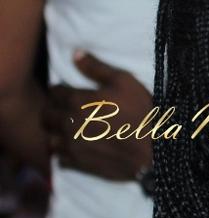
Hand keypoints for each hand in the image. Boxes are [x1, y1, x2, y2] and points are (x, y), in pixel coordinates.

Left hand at [42, 52, 152, 180]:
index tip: (71, 93)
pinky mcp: (78, 164)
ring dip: (57, 133)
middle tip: (69, 111)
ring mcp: (71, 146)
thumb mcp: (125, 82)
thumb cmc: (143, 113)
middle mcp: (68, 123)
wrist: (154, 151)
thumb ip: (97, 68)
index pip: (54, 91)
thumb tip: (75, 54)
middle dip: (54, 110)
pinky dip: (65, 153)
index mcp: (77, 101)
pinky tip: (79, 148)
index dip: (62, 90)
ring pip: (50, 138)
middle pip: (46, 115)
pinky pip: (60, 159)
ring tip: (71, 131)